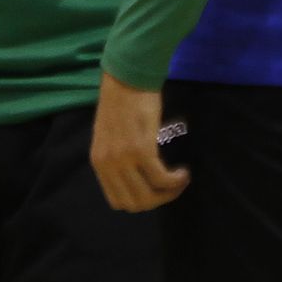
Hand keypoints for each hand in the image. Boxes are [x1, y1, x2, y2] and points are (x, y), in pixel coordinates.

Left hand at [90, 71, 189, 212]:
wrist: (127, 77)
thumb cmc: (122, 102)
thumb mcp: (110, 136)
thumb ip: (116, 159)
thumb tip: (136, 179)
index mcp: (99, 162)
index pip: (118, 202)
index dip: (141, 202)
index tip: (155, 191)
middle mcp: (108, 164)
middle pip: (136, 203)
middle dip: (158, 201)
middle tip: (173, 188)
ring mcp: (124, 158)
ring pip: (150, 195)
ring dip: (170, 192)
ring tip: (181, 180)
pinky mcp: (141, 148)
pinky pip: (161, 178)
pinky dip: (175, 180)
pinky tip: (183, 172)